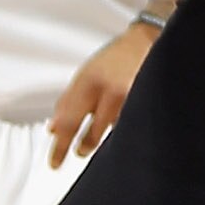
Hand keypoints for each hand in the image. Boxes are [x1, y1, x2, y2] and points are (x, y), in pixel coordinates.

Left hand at [47, 22, 152, 170]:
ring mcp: (132, 99)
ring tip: (98, 138)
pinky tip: (123, 125)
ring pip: (112, 132)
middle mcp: (111, 91)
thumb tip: (54, 129)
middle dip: (84, 146)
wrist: (149, 42)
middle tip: (79, 151)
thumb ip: (68, 102)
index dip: (61, 146)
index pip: (70, 121)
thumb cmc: (116, 58)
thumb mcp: (86, 75)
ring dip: (103, 138)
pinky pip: (129, 126)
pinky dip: (122, 129)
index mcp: (90, 82)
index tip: (55, 162)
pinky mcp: (147, 105)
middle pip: (92, 133)